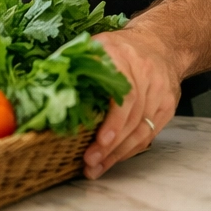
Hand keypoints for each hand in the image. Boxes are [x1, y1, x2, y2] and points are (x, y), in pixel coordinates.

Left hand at [83, 29, 183, 179]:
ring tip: (97, 168)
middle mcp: (145, 73)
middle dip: (110, 145)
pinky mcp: (167, 106)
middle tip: (90, 161)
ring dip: (118, 153)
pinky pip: (148, 134)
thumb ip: (73, 64)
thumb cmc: (120, 48)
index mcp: (122, 56)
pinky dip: (130, 150)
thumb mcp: (95, 46)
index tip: (101, 140)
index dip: (113, 120)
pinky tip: (113, 159)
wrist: (160, 42)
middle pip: (132, 116)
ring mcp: (160, 92)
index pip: (125, 93)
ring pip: (141, 130)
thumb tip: (43, 88)